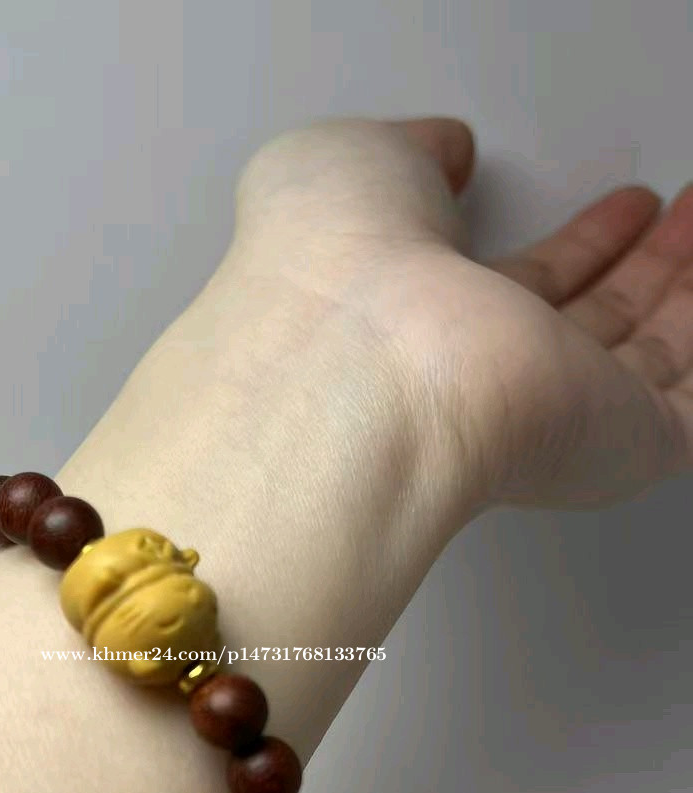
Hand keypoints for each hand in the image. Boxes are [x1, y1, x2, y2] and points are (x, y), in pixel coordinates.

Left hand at [229, 115, 692, 511]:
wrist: (363, 363)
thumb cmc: (335, 268)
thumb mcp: (347, 165)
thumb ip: (405, 154)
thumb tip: (439, 149)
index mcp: (430, 322)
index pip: (519, 289)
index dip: (578, 247)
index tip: (619, 208)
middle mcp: (487, 378)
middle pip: (588, 326)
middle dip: (640, 268)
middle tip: (678, 224)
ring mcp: (552, 415)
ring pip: (645, 358)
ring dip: (680, 291)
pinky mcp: (616, 444)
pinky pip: (689, 406)